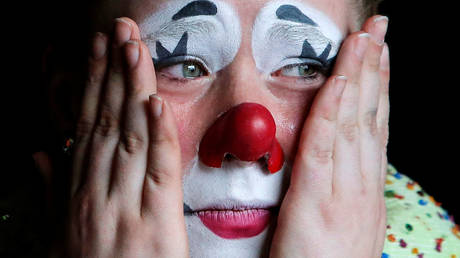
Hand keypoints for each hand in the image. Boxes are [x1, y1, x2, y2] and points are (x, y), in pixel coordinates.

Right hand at [64, 18, 186, 256]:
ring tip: (134, 50)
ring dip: (132, 91)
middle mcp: (97, 193)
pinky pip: (157, 174)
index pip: (87, 125)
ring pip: (130, 138)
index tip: (98, 51)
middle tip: (118, 31)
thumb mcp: (57, 234)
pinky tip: (155, 105)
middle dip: (112, 74)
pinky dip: (157, 138)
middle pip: (107, 122)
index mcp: (78, 192)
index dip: (93, 85)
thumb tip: (43, 154)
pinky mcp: (155, 226)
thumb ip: (52, 192)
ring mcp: (125, 208)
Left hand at [270, 15, 389, 257]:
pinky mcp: (317, 204)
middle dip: (375, 70)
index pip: (374, 130)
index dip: (378, 91)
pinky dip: (333, 110)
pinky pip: (326, 146)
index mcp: (365, 193)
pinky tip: (337, 81)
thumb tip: (338, 167)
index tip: (379, 57)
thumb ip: (341, 194)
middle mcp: (362, 188)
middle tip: (379, 31)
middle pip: (370, 118)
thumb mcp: (343, 227)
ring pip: (355, 123)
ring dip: (360, 77)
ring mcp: (345, 194)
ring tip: (366, 39)